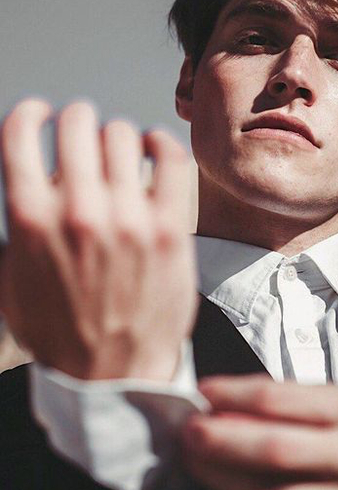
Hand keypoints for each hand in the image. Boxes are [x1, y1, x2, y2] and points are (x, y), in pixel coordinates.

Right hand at [0, 98, 196, 380]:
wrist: (110, 376)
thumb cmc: (60, 334)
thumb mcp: (10, 281)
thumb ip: (16, 229)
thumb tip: (29, 189)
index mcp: (29, 218)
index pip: (21, 131)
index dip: (31, 114)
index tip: (41, 115)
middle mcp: (77, 210)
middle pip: (76, 124)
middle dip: (76, 121)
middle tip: (83, 132)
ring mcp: (127, 218)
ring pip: (121, 135)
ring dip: (116, 136)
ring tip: (119, 150)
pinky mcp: (167, 229)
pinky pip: (169, 158)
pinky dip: (159, 143)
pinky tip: (153, 150)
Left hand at [184, 376, 337, 489]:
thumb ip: (304, 399)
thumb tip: (243, 398)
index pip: (281, 399)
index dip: (233, 394)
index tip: (206, 390)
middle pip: (271, 450)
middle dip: (219, 441)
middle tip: (188, 431)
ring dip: (221, 479)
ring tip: (196, 461)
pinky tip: (225, 489)